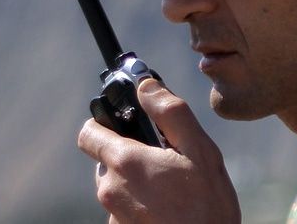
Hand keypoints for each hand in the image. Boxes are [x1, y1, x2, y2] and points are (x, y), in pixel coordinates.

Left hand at [78, 79, 240, 223]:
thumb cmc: (207, 206)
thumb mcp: (199, 151)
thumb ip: (170, 112)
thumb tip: (146, 85)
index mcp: (125, 162)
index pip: (89, 132)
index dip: (106, 122)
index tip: (128, 123)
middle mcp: (111, 189)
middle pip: (108, 159)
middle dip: (133, 154)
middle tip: (168, 160)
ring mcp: (113, 215)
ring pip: (119, 185)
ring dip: (140, 181)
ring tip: (173, 189)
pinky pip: (125, 207)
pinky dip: (142, 203)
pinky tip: (168, 208)